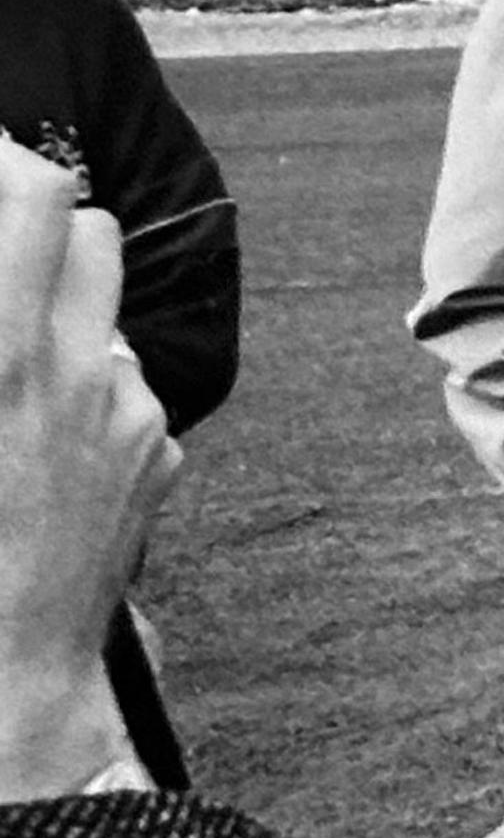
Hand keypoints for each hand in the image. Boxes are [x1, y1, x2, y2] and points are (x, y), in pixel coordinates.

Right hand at [0, 138, 179, 800]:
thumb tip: (0, 267)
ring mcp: (125, 407)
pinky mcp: (154, 450)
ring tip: (5, 351)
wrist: (2, 674)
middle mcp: (74, 365)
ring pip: (109, 302)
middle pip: (86, 225)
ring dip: (61, 301)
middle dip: (34, 224)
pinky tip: (33, 435)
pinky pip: (122, 378)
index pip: (34, 192)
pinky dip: (83, 380)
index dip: (4, 162)